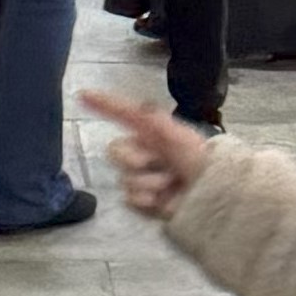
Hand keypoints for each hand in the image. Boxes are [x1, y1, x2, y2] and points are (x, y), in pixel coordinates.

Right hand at [90, 87, 213, 218]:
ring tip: (171, 184)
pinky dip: (147, 199)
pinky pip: (129, 198)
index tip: (82, 94)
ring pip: (124, 177)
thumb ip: (156, 122)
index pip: (122, 115)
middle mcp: (142, 152)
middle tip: (155, 162)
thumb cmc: (200, 161)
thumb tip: (139, 105)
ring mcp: (140, 177)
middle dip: (133, 157)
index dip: (102, 105)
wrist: (213, 196)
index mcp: (150, 133)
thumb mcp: (180, 137)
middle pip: (115, 151)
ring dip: (148, 181)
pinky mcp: (142, 201)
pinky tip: (164, 199)